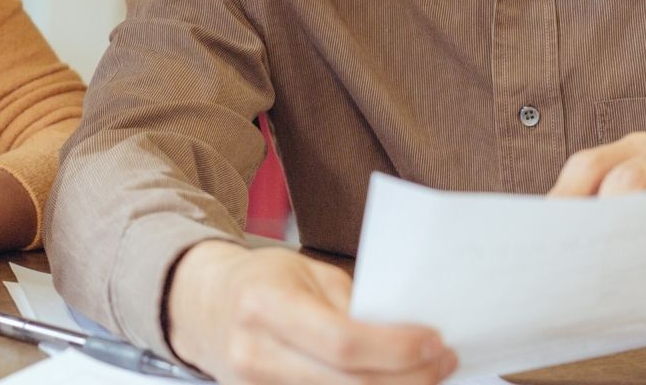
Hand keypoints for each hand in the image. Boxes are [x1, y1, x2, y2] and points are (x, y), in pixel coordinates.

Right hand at [164, 241, 455, 384]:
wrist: (202, 306)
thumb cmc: (260, 282)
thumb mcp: (304, 271)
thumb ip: (351, 304)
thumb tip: (409, 333)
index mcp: (264, 306)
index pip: (341, 342)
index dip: (396, 348)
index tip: (435, 341)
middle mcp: (255, 355)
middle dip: (409, 378)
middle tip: (443, 361)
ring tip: (424, 376)